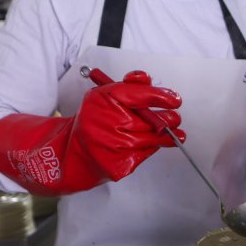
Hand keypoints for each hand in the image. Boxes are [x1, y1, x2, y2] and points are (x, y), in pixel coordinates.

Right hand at [0, 70, 182, 194]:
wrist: (70, 155)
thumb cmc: (93, 121)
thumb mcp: (103, 97)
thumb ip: (128, 86)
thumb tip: (147, 79)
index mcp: (102, 100)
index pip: (138, 94)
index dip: (161, 96)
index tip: (175, 100)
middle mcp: (107, 123)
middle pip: (151, 120)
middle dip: (167, 119)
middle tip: (174, 118)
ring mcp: (113, 146)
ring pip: (152, 139)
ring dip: (164, 136)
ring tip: (172, 133)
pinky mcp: (119, 166)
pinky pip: (145, 154)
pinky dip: (148, 149)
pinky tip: (144, 145)